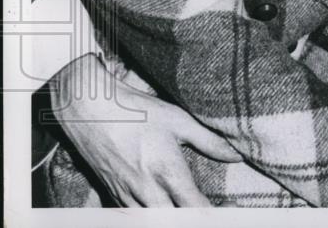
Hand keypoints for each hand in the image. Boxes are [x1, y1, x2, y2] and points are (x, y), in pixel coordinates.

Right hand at [50, 53, 241, 206]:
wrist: (90, 111)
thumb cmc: (137, 111)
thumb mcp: (178, 120)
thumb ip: (210, 141)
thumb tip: (237, 155)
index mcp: (167, 172)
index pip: (196, 208)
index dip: (216, 215)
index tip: (233, 210)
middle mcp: (147, 191)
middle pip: (173, 223)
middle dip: (193, 220)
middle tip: (213, 214)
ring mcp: (127, 196)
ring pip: (151, 223)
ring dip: (171, 219)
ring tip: (188, 211)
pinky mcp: (113, 196)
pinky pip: (132, 217)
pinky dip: (149, 217)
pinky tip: (161, 209)